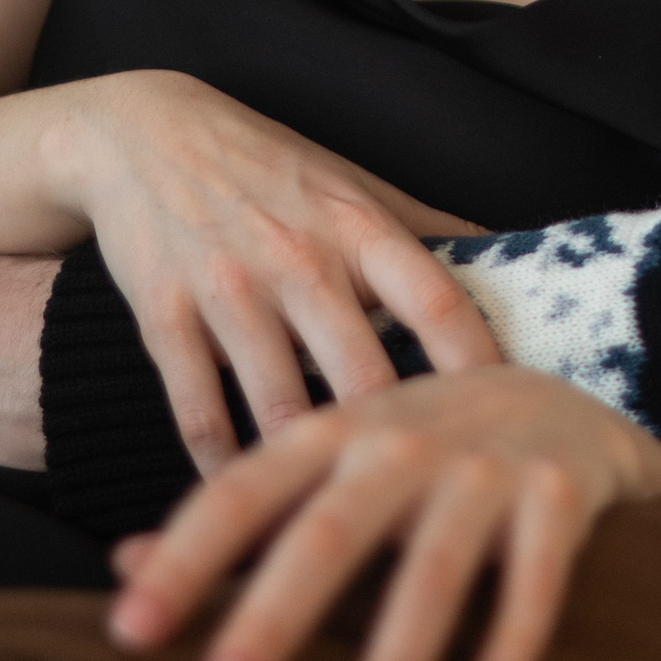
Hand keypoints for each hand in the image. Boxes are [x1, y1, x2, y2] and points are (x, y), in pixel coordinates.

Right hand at [52, 70, 498, 474]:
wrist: (142, 133)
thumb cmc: (269, 167)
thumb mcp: (354, 183)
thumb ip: (431, 228)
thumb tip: (518, 260)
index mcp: (358, 225)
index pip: (436, 300)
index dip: (479, 365)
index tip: (513, 424)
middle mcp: (299, 258)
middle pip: (365, 375)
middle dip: (401, 447)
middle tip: (435, 507)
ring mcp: (230, 289)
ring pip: (282, 406)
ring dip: (313, 473)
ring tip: (347, 528)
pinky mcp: (165, 316)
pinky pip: (200, 412)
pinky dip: (225, 469)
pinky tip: (253, 502)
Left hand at [107, 367, 660, 660]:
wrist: (563, 402)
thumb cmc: (416, 453)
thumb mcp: (326, 465)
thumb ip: (236, 517)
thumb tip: (121, 566)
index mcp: (331, 436)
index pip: (241, 493)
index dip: (186, 560)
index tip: (130, 633)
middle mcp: (404, 443)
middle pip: (329, 533)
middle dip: (275, 615)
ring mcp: (487, 466)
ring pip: (436, 566)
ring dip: (395, 658)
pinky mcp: (562, 494)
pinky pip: (538, 574)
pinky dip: (514, 639)